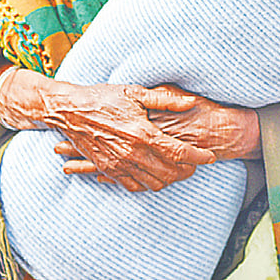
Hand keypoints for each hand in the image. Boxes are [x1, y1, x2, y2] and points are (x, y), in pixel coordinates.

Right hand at [10, 75, 215, 192]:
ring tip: (177, 169)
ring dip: (169, 179)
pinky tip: (154, 173)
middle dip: (187, 171)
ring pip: (153, 184)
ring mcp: (118, 165)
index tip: (210, 157)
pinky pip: (132, 186)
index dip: (198, 157)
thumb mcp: (136, 93)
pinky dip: (147, 183)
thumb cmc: (104, 98)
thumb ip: (166, 99)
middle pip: (169, 173)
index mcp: (142, 133)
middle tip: (195, 163)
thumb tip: (191, 102)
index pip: (179, 152)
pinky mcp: (107, 170)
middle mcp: (131, 153)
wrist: (69, 111)